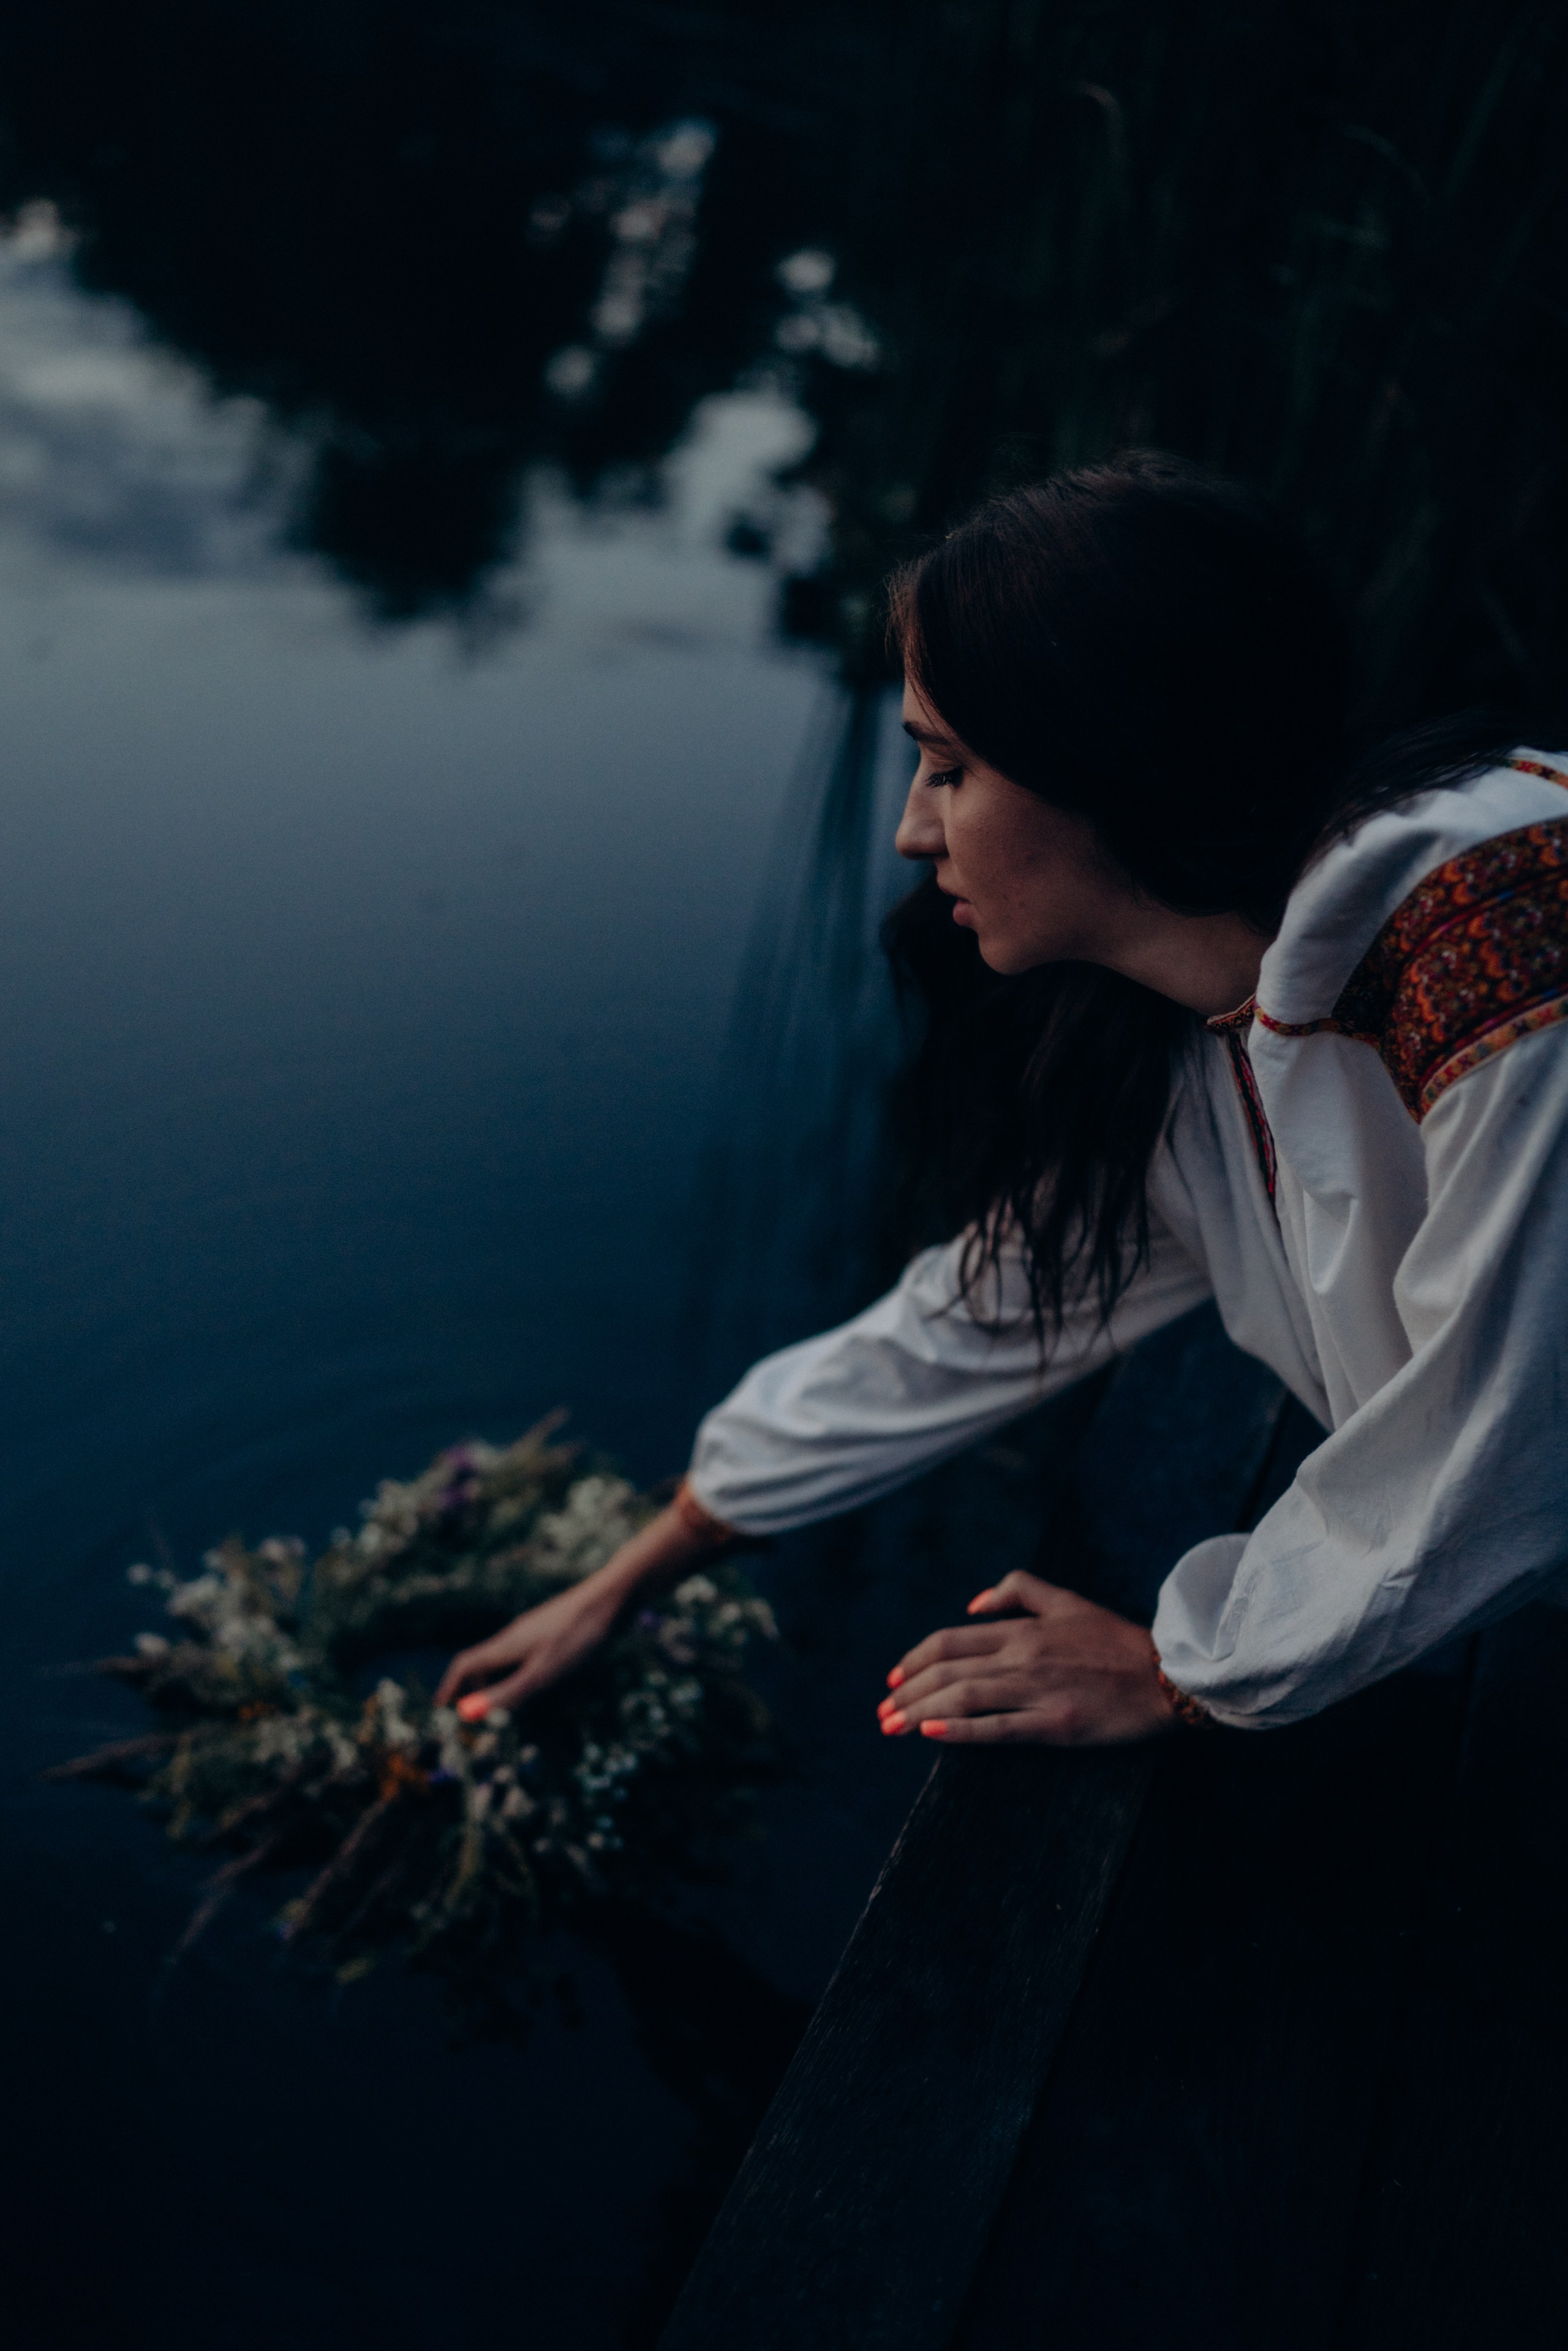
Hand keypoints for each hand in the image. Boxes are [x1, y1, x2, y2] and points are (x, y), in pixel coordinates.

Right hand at [434, 1575, 626, 1718]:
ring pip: (504, 1659)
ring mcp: (534, 1631)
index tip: (439, 1708)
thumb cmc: (578, 1637)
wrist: (610, 1601)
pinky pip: (523, 1655)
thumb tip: (468, 1712)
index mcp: (506, 1645)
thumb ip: (507, 1693)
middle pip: (482, 1662)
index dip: (451, 1687)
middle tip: (470, 1713)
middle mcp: (514, 1636)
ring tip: (498, 1704)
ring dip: (494, 1681)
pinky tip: (533, 1682)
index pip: (465, 1665)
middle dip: (471, 1688)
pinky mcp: (552, 1631)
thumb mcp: (542, 1673)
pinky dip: (515, 1672)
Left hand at [876, 1569, 1180, 1746]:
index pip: (950, 1641)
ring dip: (918, 1713)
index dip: (915, 1659)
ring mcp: (1037, 1691)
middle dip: (906, 1691)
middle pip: (947, 1672)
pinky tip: (931, 1736)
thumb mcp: (1068, 1600)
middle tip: (881, 1711)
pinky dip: (961, 1732)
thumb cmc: (1117, 1641)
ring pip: (963, 1699)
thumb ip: (1020, 1589)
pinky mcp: (1055, 1724)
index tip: (893, 1677)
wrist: (1167, 1676)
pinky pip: (998, 1729)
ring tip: (891, 1726)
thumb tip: (973, 1603)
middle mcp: (1022, 1657)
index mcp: (1022, 1630)